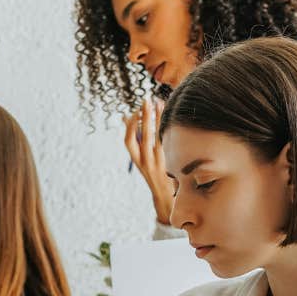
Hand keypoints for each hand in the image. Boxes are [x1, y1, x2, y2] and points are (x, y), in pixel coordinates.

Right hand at [123, 97, 173, 225]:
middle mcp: (145, 160)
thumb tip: (126, 118)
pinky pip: (167, 142)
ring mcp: (158, 161)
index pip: (128, 141)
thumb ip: (135, 139)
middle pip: (143, 136)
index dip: (130, 126)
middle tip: (146, 101)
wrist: (165, 194)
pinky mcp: (169, 161)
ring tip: (158, 103)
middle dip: (144, 117)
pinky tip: (168, 117)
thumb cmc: (152, 171)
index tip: (134, 112)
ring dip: (157, 119)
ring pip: (157, 137)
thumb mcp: (140, 158)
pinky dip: (167, 128)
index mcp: (136, 159)